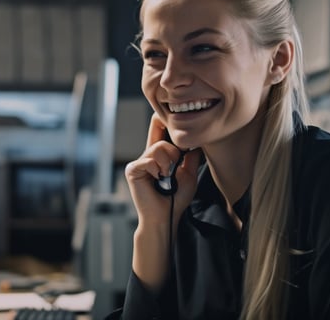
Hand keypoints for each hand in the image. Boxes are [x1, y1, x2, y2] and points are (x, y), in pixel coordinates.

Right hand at [125, 113, 201, 290]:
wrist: (165, 216)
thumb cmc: (176, 198)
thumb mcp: (188, 173)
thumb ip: (190, 156)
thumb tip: (197, 139)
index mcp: (159, 154)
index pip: (159, 128)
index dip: (164, 119)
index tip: (173, 113)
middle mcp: (147, 155)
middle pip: (161, 136)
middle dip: (174, 150)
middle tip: (174, 167)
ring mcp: (139, 162)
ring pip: (158, 147)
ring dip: (168, 162)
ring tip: (166, 176)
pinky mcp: (133, 169)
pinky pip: (149, 160)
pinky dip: (158, 170)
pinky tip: (157, 180)